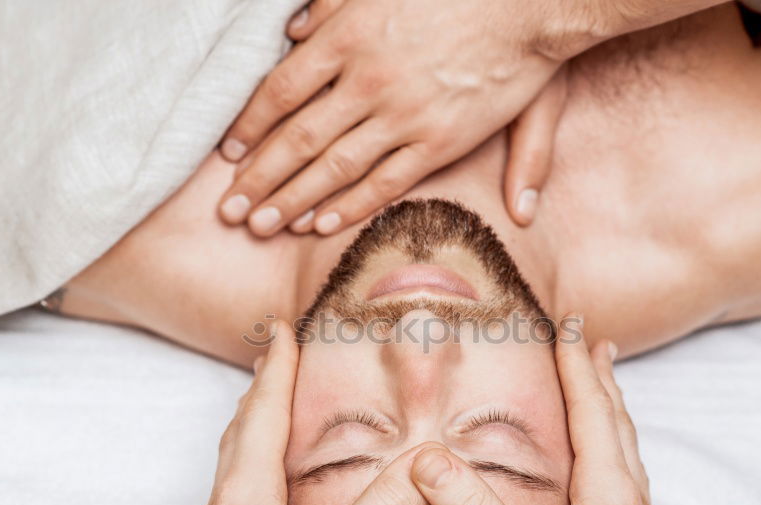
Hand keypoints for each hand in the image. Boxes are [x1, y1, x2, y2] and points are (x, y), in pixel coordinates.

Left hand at [185, 321, 431, 504]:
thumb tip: (424, 462)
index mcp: (246, 496)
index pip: (263, 415)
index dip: (275, 369)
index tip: (279, 330)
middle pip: (239, 434)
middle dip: (259, 392)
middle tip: (272, 361)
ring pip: (232, 468)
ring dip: (250, 430)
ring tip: (267, 415)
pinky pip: (234, 498)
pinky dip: (250, 469)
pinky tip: (267, 494)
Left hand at [217, 0, 569, 234]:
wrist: (530, 2)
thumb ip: (335, 5)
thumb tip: (295, 28)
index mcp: (350, 36)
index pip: (281, 90)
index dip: (250, 126)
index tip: (229, 153)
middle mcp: (368, 80)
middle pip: (297, 137)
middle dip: (259, 179)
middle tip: (229, 211)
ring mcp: (403, 115)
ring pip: (334, 166)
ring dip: (293, 200)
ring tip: (261, 226)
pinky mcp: (439, 141)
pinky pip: (386, 181)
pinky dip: (350, 204)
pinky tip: (320, 225)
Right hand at [409, 326, 673, 504]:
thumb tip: (429, 460)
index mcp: (609, 495)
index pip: (594, 413)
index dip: (579, 367)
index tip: (573, 327)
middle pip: (619, 426)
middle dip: (604, 380)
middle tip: (597, 343)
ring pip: (628, 456)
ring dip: (615, 415)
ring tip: (606, 393)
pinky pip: (628, 484)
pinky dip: (616, 455)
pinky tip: (606, 475)